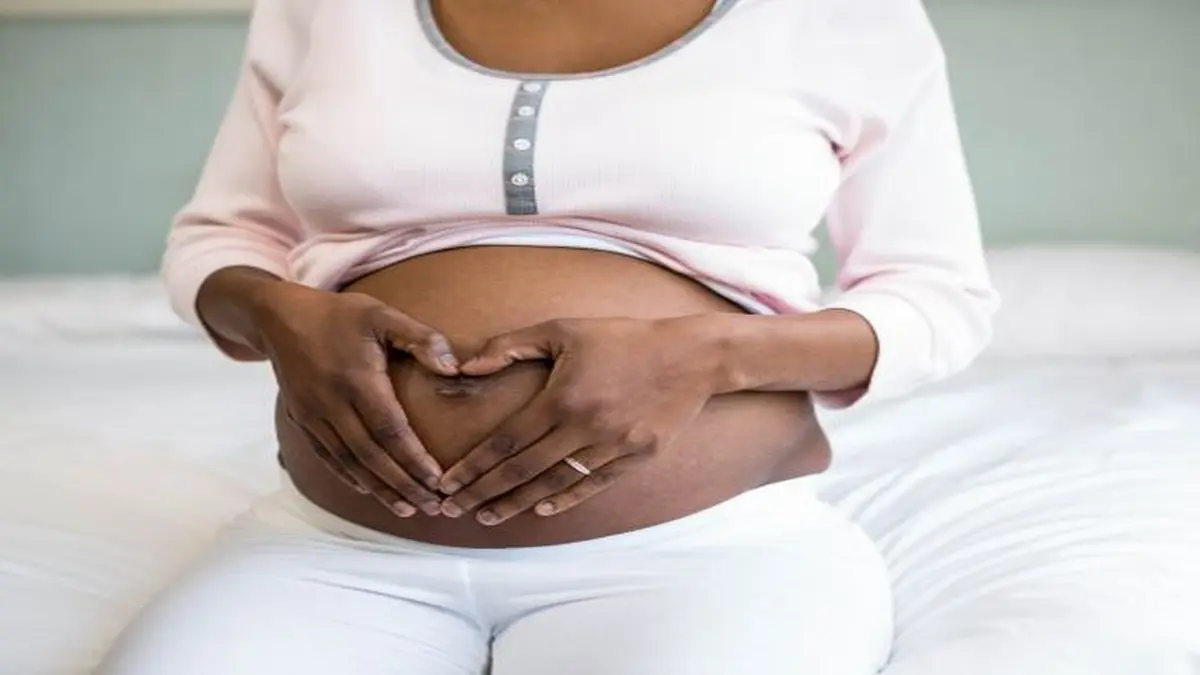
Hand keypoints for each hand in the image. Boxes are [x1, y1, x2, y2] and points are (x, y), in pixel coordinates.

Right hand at [254, 282, 458, 517]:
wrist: (279, 317)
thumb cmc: (339, 315)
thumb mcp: (382, 314)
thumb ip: (420, 338)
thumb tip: (454, 368)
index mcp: (357, 379)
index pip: (390, 430)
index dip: (414, 459)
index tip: (438, 481)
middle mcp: (332, 403)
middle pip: (371, 455)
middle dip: (402, 484)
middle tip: (432, 507)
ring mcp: (313, 414)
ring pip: (349, 462)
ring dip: (378, 488)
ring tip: (406, 508)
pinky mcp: (301, 420)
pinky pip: (327, 456)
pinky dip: (348, 476)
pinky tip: (367, 490)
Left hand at [437, 316, 724, 524]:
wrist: (691, 355)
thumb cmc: (622, 337)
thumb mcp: (563, 329)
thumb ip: (510, 346)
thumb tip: (464, 366)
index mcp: (562, 397)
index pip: (506, 441)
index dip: (473, 466)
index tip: (446, 483)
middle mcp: (585, 427)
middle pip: (523, 470)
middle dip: (484, 492)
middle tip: (452, 509)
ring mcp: (613, 446)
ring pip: (556, 483)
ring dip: (519, 503)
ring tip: (488, 516)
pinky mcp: (637, 457)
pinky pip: (594, 484)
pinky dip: (566, 498)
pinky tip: (542, 509)